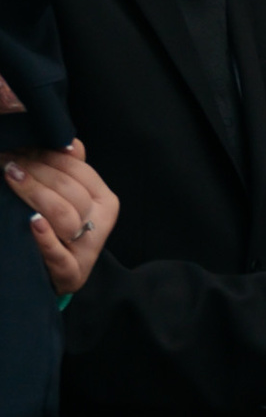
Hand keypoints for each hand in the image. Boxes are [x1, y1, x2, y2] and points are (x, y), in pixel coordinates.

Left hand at [5, 142, 118, 293]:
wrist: (55, 274)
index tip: (19, 148)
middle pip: (69, 191)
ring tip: (10, 177)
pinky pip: (58, 253)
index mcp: (105, 200)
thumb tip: (67, 143)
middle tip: (7, 161)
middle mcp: (101, 223)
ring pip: (63, 216)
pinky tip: (31, 222)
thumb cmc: (59, 229)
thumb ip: (70, 168)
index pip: (79, 171)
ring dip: (35, 194)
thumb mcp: (69, 197)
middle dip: (35, 172)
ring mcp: (87, 249)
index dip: (48, 156)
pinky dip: (45, 237)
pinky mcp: (71, 273)